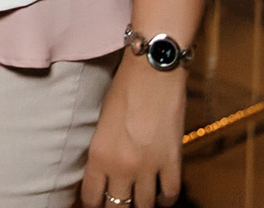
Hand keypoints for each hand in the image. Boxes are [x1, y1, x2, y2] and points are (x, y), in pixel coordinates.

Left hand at [80, 54, 186, 207]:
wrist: (152, 70)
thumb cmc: (123, 89)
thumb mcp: (101, 123)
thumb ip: (102, 151)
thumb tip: (104, 172)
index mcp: (98, 155)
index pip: (91, 197)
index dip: (93, 203)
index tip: (97, 201)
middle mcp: (121, 166)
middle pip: (117, 207)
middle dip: (116, 207)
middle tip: (119, 202)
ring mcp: (148, 166)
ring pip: (145, 206)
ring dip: (142, 204)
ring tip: (140, 198)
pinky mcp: (172, 161)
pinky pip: (170, 194)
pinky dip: (166, 198)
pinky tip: (161, 194)